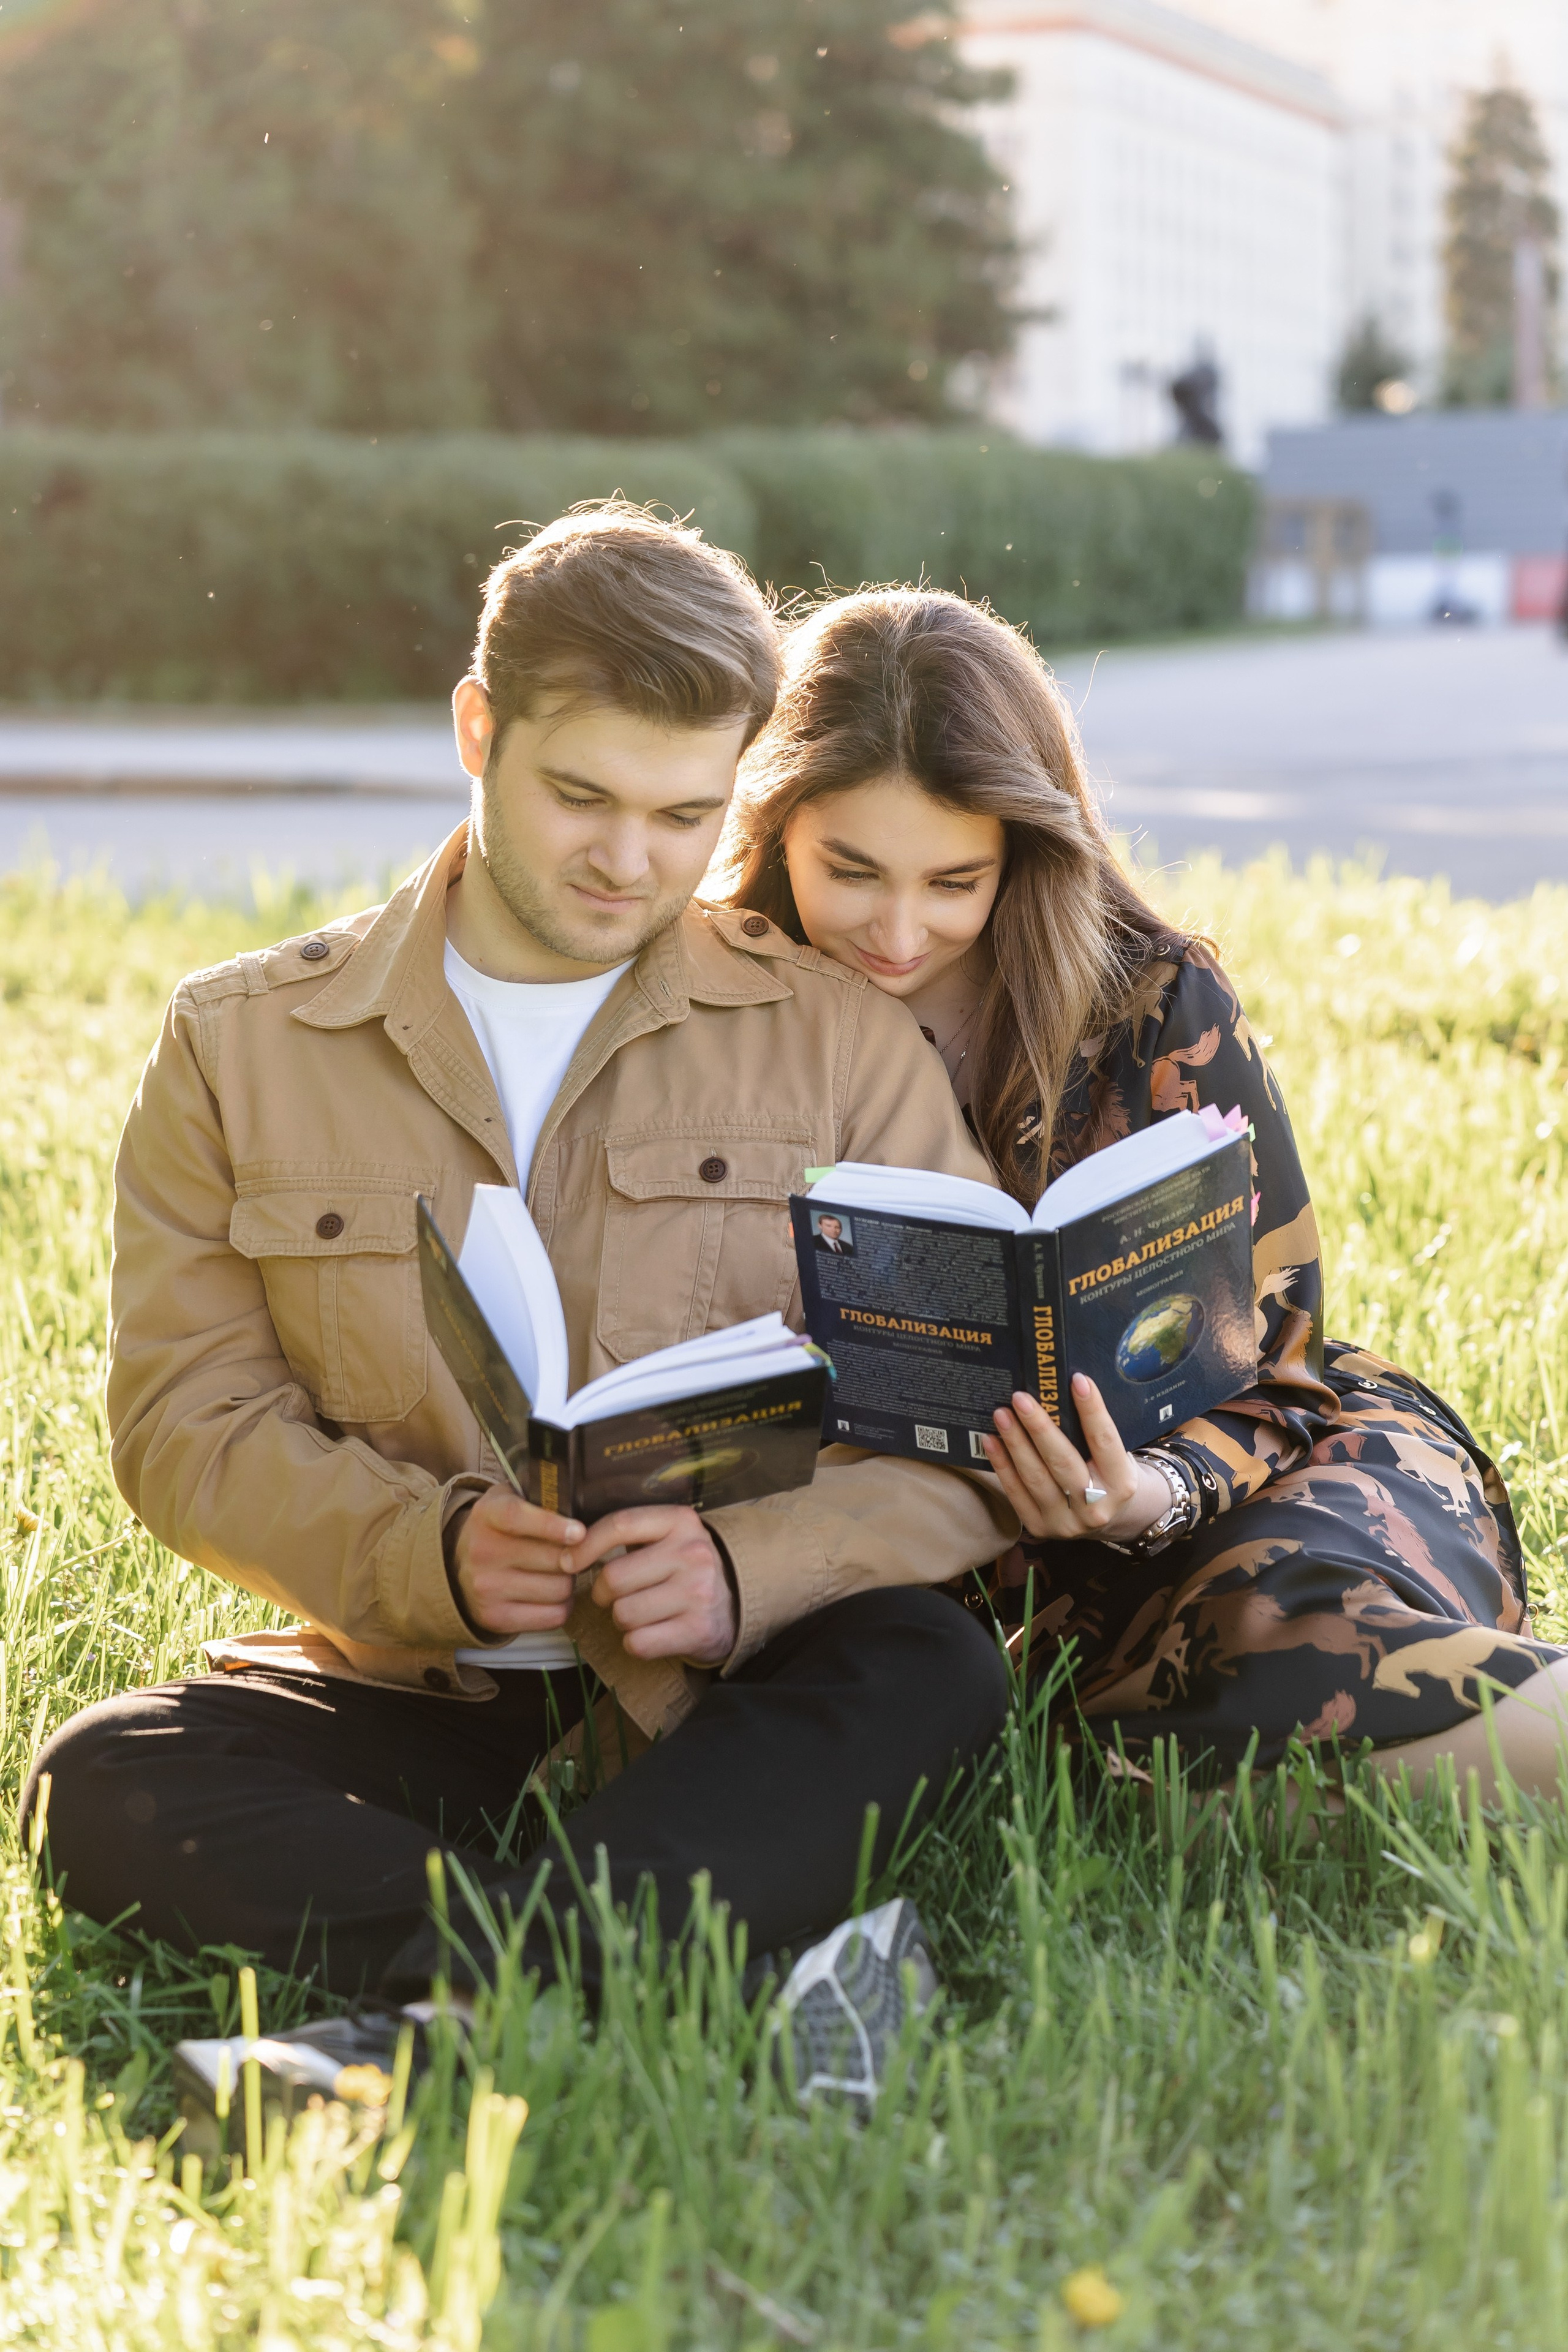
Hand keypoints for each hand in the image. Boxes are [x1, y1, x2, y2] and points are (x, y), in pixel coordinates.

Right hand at [451, 1486, 585, 1635]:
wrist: (461, 1565)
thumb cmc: (502, 1529)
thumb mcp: (512, 1500)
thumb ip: (542, 1499)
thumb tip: (581, 1520)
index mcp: (487, 1514)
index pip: (517, 1517)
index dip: (551, 1525)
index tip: (579, 1532)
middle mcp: (482, 1551)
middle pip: (554, 1558)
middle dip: (573, 1556)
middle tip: (571, 1553)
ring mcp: (486, 1587)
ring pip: (559, 1589)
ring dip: (569, 1582)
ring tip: (557, 1573)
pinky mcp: (495, 1617)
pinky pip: (554, 1616)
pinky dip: (561, 1607)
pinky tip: (550, 1596)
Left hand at [571, 1505, 736, 1665]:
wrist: (734, 1605)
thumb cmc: (684, 1568)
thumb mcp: (667, 1536)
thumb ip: (627, 1534)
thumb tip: (568, 1550)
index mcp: (680, 1521)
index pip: (620, 1525)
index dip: (585, 1546)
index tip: (569, 1562)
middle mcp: (693, 1553)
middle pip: (613, 1577)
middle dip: (603, 1593)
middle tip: (615, 1596)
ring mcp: (698, 1593)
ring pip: (623, 1614)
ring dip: (621, 1619)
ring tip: (640, 1612)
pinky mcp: (698, 1630)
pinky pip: (638, 1643)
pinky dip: (635, 1642)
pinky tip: (652, 1632)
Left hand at [979, 1374, 1170, 1545]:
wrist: (1108, 1519)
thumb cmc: (1107, 1475)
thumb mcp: (1113, 1457)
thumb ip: (1091, 1433)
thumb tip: (1057, 1392)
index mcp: (1121, 1484)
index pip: (1104, 1441)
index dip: (1092, 1411)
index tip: (1077, 1380)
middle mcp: (1095, 1508)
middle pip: (1063, 1462)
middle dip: (1039, 1427)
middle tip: (1020, 1398)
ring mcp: (1066, 1522)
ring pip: (1036, 1479)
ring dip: (1015, 1443)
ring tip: (1001, 1414)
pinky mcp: (1041, 1528)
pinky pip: (1016, 1494)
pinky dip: (1002, 1466)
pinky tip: (991, 1441)